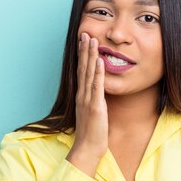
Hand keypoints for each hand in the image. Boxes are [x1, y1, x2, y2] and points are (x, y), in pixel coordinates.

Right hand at [66, 32, 107, 176]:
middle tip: (85, 32)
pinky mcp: (95, 106)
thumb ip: (94, 101)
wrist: (87, 148)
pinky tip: (99, 60)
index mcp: (81, 96)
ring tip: (92, 39)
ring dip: (90, 55)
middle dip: (84, 49)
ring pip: (88, 73)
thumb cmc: (92, 134)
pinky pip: (96, 86)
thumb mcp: (92, 113)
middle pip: (82, 68)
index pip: (81, 71)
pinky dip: (98, 72)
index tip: (83, 41)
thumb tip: (98, 92)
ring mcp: (87, 99)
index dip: (82, 55)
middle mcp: (82, 95)